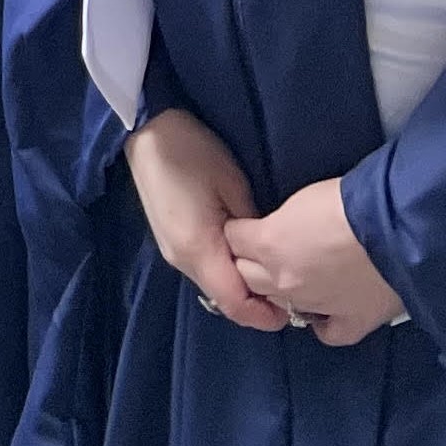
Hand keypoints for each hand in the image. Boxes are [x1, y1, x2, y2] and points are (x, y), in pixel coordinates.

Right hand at [125, 108, 286, 332]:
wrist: (148, 129)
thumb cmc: (194, 153)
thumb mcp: (234, 187)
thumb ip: (252, 231)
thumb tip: (270, 259)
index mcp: (198, 249)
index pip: (234, 304)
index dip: (265, 316)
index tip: (297, 308)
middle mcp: (182, 260)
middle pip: (224, 298)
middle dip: (257, 302)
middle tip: (293, 288)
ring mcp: (172, 251)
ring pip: (213, 284)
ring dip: (242, 286)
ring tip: (273, 270)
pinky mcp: (171, 240)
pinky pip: (204, 268)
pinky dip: (227, 271)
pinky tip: (245, 255)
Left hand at [225, 177, 405, 345]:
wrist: (398, 225)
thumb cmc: (349, 199)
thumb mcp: (302, 198)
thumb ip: (279, 223)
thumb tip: (278, 233)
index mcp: (268, 244)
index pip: (233, 239)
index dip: (241, 231)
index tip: (251, 226)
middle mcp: (283, 280)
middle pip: (248, 276)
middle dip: (253, 263)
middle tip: (273, 251)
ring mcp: (316, 305)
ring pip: (282, 304)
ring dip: (284, 291)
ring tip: (300, 277)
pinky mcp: (351, 321)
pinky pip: (328, 333)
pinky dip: (325, 324)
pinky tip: (329, 312)